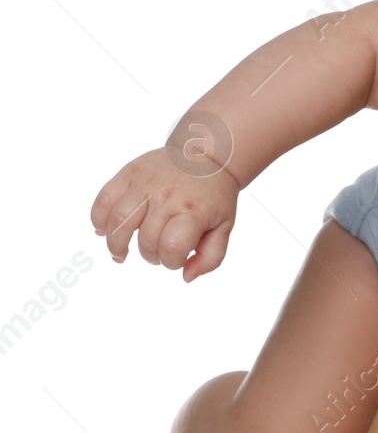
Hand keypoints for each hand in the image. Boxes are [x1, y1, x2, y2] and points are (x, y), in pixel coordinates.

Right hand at [89, 145, 239, 280]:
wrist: (207, 155)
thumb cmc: (214, 195)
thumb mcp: (224, 227)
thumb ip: (211, 257)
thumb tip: (185, 277)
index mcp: (192, 211)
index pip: (171, 248)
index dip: (171, 262)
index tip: (176, 258)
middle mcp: (166, 197)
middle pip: (146, 240)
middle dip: (150, 256)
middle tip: (156, 253)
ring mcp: (144, 184)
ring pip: (119, 222)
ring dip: (116, 245)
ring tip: (119, 254)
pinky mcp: (129, 173)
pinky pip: (104, 198)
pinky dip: (98, 218)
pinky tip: (102, 230)